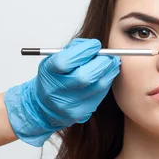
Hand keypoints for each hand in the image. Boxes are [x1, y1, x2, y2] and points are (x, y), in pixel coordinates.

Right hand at [4, 38, 119, 146]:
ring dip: (109, 72)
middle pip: (84, 77)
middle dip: (102, 63)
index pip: (66, 61)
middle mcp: (56, 90)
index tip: (96, 45)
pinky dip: (106, 83)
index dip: (84, 51)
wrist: (46, 106)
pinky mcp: (80, 113)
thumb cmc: (54, 76)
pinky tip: (106, 76)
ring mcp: (69, 104)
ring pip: (98, 86)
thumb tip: (96, 46)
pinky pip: (100, 95)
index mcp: (49, 73)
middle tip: (110, 56)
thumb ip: (75, 49)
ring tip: (112, 63)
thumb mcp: (56, 58)